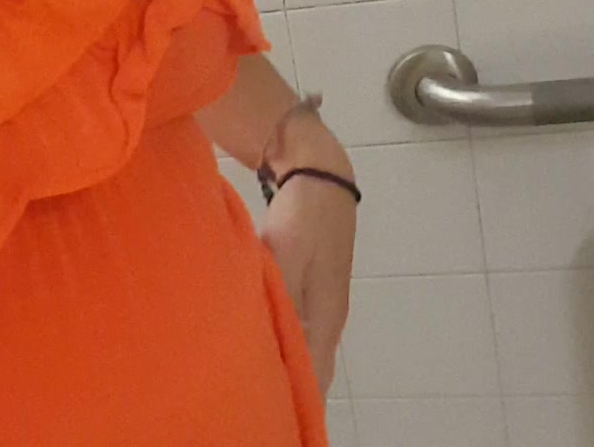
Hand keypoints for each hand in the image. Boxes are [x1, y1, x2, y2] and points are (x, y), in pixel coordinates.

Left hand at [262, 138, 356, 396]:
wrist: (318, 174)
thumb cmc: (304, 215)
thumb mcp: (286, 253)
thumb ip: (280, 294)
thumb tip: (275, 337)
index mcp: (325, 315)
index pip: (316, 373)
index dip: (303, 398)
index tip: (283, 420)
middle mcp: (326, 316)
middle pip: (315, 368)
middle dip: (298, 392)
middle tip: (270, 415)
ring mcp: (319, 301)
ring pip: (307, 349)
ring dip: (292, 370)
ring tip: (267, 395)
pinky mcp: (308, 286)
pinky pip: (298, 329)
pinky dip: (287, 346)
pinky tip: (268, 351)